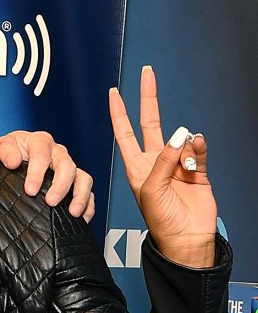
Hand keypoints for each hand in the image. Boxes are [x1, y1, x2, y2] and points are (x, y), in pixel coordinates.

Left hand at [0, 131, 94, 221]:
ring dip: (80, 196)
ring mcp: (69, 167)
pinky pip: (88, 192)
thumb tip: (14, 162)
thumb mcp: (3, 146)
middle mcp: (58, 152)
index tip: (30, 191)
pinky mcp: (75, 181)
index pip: (42, 155)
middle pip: (67, 166)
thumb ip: (6, 151)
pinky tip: (83, 218)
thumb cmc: (10, 151)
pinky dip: (88, 205)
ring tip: (73, 212)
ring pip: (83, 178)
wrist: (14, 157)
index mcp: (41, 141)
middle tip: (51, 202)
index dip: (37, 173)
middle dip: (60, 186)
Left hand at [109, 65, 216, 267]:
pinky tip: (197, 149)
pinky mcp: (198, 170)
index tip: (114, 92)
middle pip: (150, 122)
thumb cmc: (160, 218)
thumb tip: (180, 136)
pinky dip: (198, 149)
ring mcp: (177, 164)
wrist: (186, 238)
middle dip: (148, 98)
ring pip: (180, 139)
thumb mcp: (150, 189)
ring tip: (184, 169)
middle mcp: (154, 160)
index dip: (119, 112)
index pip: (124, 131)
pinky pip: (198, 151)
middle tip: (147, 74)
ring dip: (183, 146)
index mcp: (136, 165)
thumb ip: (163, 161)